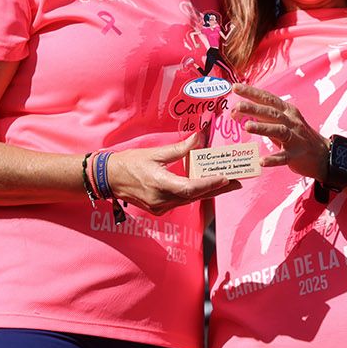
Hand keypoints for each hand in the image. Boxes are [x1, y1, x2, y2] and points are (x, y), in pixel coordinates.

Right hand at [106, 129, 239, 214]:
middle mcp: (161, 199)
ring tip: (227, 184)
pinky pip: (181, 202)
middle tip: (237, 182)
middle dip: (217, 189)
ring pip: (190, 200)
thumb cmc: (130, 162)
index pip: (190, 187)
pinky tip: (206, 187)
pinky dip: (194, 194)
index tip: (226, 178)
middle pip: (195, 196)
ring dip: (208, 192)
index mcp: (159, 183)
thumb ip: (180, 148)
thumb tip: (199, 137)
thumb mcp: (155, 152)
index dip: (209, 184)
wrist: (109, 179)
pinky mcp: (159, 210)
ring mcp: (160, 207)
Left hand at [230, 83, 326, 179]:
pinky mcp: (297, 154)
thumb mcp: (281, 123)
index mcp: (287, 111)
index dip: (252, 92)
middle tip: (237, 106)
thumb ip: (261, 118)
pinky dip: (273, 159)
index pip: (268, 99)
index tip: (236, 87)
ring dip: (262, 128)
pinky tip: (262, 161)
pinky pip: (284, 156)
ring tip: (247, 126)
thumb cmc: (298, 137)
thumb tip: (237, 112)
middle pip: (271, 113)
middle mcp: (292, 121)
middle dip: (254, 108)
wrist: (323, 154)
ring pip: (278, 130)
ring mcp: (295, 138)